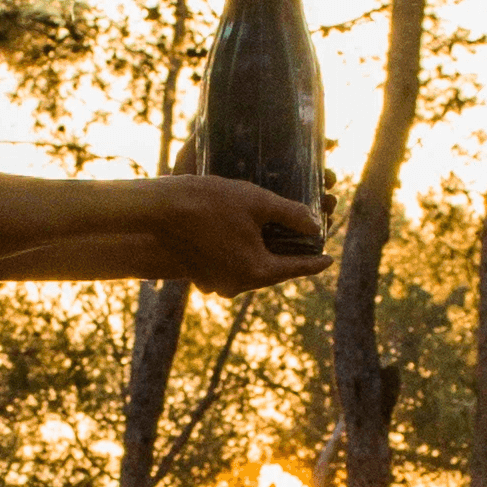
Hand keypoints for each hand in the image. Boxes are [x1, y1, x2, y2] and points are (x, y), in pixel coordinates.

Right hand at [150, 175, 331, 296]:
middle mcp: (237, 285)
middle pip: (273, 271)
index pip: (297, 268)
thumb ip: (291, 214)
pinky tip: (242, 236)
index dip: (316, 261)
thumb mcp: (257, 202)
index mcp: (257, 271)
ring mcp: (216, 283)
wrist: (157, 208)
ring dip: (262, 254)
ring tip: (273, 237)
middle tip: (302, 243)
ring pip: (250, 269)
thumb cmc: (208, 202)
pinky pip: (230, 267)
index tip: (329, 258)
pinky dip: (240, 254)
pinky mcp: (200, 275)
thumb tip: (315, 225)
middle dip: (288, 256)